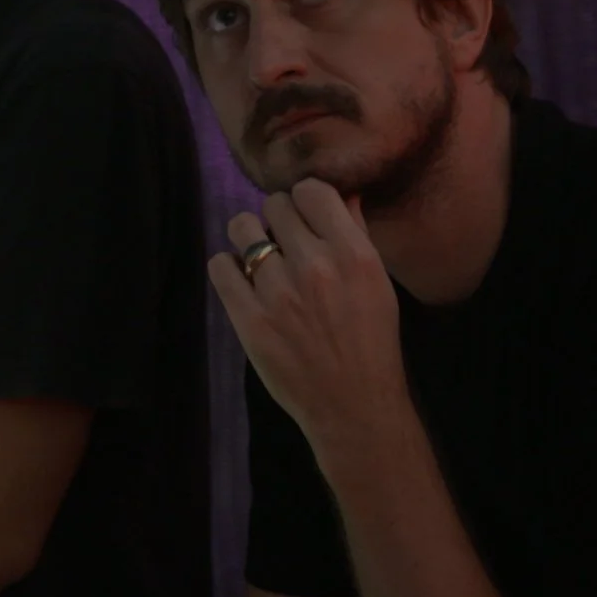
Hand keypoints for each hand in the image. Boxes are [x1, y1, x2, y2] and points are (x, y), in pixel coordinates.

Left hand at [208, 179, 411, 449]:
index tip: (304, 218)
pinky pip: (219, 266)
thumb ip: (356, 234)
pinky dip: (228, 268)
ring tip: (260, 260)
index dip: (304, 200)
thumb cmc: (370, 342)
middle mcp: (315, 266)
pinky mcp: (249, 318)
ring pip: (241, 228)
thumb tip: (342, 192)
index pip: (311, 190)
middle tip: (284, 244)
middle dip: (278, 220)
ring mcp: (278, 293)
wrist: (353, 405)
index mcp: (354, 255)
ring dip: (249, 238)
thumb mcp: (376, 283)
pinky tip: (243, 282)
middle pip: (274, 205)